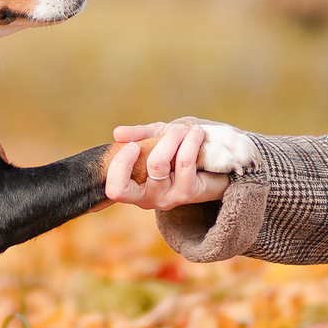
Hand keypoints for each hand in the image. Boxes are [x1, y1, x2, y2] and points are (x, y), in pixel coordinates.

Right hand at [105, 120, 233, 211]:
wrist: (212, 167)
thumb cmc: (177, 153)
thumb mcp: (155, 139)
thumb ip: (137, 135)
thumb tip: (117, 133)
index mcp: (133, 187)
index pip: (115, 189)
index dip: (119, 165)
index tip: (133, 145)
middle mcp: (148, 198)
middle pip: (129, 183)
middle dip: (138, 152)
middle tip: (159, 135)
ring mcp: (168, 198)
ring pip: (159, 163)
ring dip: (172, 138)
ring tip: (184, 129)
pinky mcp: (188, 193)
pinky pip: (184, 162)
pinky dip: (190, 141)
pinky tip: (197, 133)